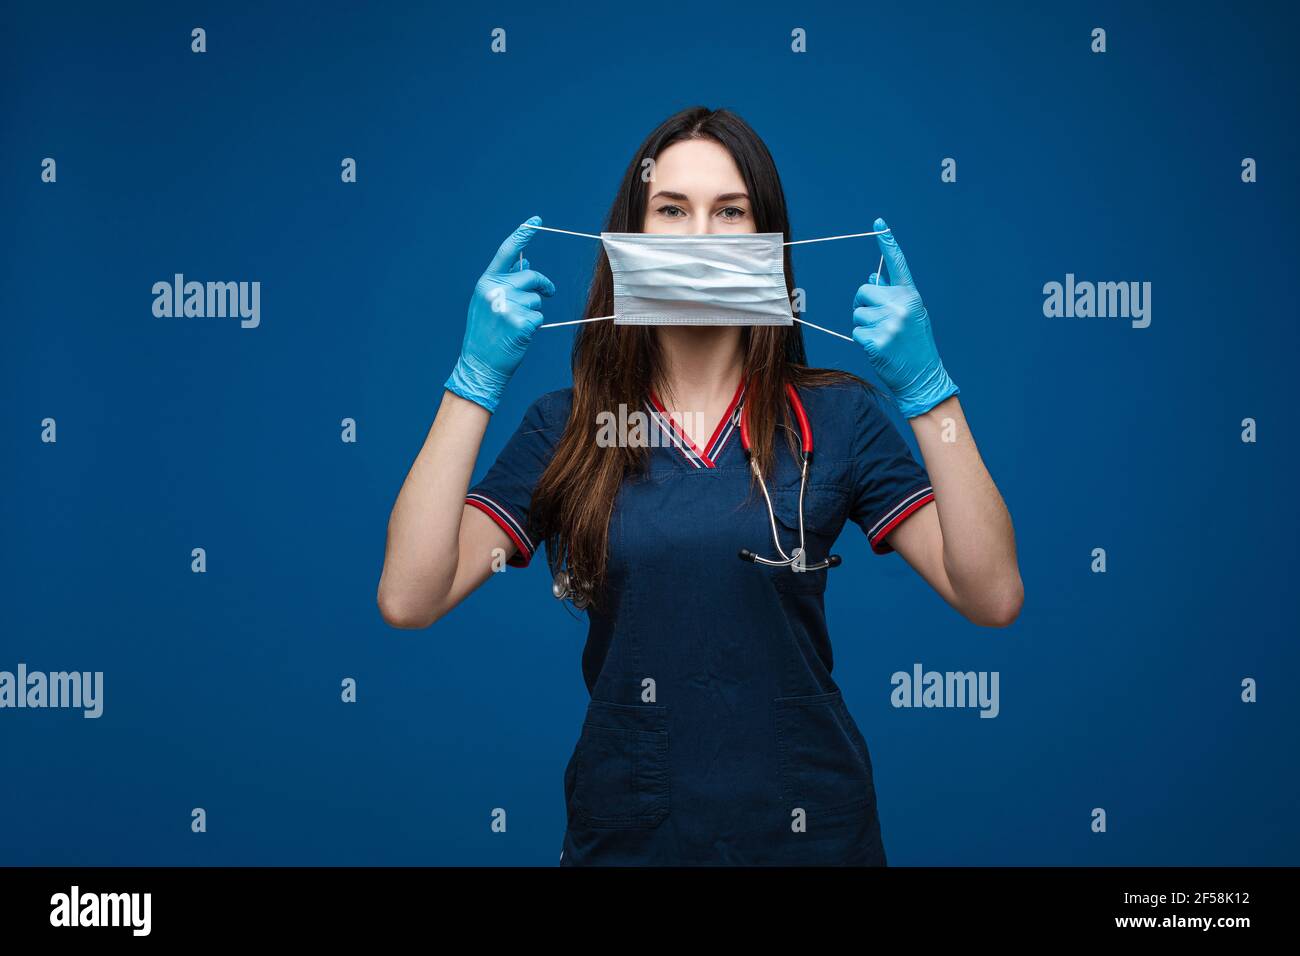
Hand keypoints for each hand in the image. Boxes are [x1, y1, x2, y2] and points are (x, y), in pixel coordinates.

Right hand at [444, 216, 555, 412]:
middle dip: (542, 285)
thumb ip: (504, 282)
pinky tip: (519, 335)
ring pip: (537, 299)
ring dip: (534, 311)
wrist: (479, 364)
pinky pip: (539, 317)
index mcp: (486, 282)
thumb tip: (526, 263)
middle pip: (531, 276)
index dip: (522, 234)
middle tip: (549, 292)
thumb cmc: (485, 334)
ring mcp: (507, 306)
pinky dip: (534, 325)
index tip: (535, 221)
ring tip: (516, 325)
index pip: (507, 251)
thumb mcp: (488, 303)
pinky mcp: (519, 322)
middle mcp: (494, 290)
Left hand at [851, 218, 958, 417]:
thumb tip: (873, 278)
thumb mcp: (910, 315)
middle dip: (864, 303)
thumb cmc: (914, 344)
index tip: (879, 224)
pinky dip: (862, 340)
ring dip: (864, 325)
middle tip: (877, 319)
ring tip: (883, 337)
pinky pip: (856, 331)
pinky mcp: (877, 339)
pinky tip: (878, 347)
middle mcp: (901, 305)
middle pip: (863, 290)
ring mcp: (889, 322)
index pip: (898, 264)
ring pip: (857, 313)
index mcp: (910, 295)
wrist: (922, 376)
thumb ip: (892, 296)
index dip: (888, 243)